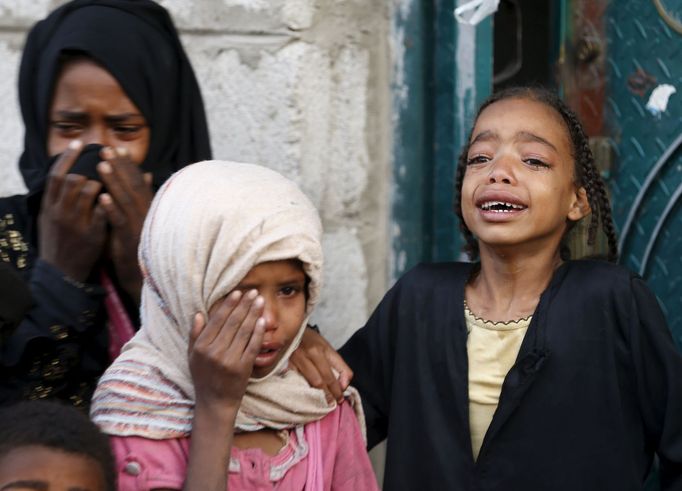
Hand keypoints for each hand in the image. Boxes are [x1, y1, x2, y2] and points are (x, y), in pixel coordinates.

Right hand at [39, 141, 107, 281]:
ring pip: (87, 193)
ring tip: (111, 173)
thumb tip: (64, 177)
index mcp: (49, 207)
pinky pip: (102, 214)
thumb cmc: (59, 242)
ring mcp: (76, 223)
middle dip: (89, 166)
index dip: (67, 158)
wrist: (61, 273)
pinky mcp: (91, 235)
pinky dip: (110, 202)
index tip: (78, 142)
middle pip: (72, 180)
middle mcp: (60, 212)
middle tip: (103, 154)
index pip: (56, 175)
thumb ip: (57, 199)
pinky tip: (120, 193)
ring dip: (102, 181)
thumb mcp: (51, 219)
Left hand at [97, 147, 152, 302]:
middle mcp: (147, 213)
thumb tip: (147, 174)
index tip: (118, 148)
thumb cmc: (142, 243)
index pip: (138, 181)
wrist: (143, 274)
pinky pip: (120, 221)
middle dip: (119, 167)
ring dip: (114, 182)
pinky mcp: (131, 238)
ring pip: (126, 200)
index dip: (128, 164)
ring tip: (101, 165)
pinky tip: (101, 197)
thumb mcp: (143, 216)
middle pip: (132, 185)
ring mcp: (139, 225)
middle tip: (106, 149)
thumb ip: (143, 195)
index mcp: (149, 207)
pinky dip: (111, 209)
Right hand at [188, 290, 265, 416]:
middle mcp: (215, 352)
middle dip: (244, 305)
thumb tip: (199, 314)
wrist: (215, 402)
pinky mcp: (244, 367)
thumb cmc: (203, 377)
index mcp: (202, 347)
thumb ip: (195, 335)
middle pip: (233, 323)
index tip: (237, 292)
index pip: (217, 320)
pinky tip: (263, 320)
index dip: (228, 305)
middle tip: (253, 292)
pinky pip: (253, 345)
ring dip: (253, 313)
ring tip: (260, 301)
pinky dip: (258, 332)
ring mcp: (230, 360)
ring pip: (244, 331)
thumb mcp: (192, 356)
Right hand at [289, 327, 353, 403]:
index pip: (332, 373)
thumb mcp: (328, 348)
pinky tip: (308, 396)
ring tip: (323, 403)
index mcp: (322, 349)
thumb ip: (340, 366)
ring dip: (318, 395)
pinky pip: (296, 381)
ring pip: (309, 382)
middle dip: (329, 394)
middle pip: (321, 380)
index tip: (340, 398)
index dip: (338, 389)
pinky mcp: (286, 364)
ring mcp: (297, 359)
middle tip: (333, 403)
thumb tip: (344, 385)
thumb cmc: (311, 340)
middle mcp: (310, 353)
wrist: (290, 330)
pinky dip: (304, 390)